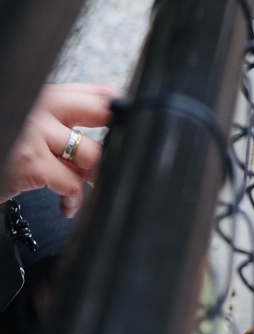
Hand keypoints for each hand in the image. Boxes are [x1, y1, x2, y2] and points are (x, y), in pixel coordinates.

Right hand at [0, 83, 118, 217]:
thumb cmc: (3, 143)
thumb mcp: (27, 123)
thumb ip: (61, 127)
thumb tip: (99, 150)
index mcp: (42, 94)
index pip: (95, 93)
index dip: (118, 112)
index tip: (126, 131)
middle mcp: (40, 106)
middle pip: (102, 111)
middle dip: (116, 140)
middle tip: (111, 162)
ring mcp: (35, 133)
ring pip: (92, 154)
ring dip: (93, 176)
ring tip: (80, 188)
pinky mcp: (31, 163)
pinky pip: (72, 184)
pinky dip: (73, 200)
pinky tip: (66, 206)